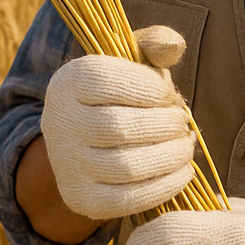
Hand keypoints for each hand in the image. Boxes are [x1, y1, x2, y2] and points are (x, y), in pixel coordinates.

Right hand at [39, 26, 194, 220]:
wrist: (86, 142)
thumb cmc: (120, 94)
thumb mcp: (131, 61)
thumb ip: (153, 45)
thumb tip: (173, 46)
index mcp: (68, 80)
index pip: (109, 81)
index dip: (151, 89)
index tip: (170, 95)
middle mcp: (58, 122)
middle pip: (120, 128)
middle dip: (164, 125)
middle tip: (183, 123)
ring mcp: (66, 164)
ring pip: (126, 167)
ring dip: (169, 156)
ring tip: (185, 146)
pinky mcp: (80, 198)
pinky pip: (127, 200)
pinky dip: (164, 187)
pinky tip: (182, 171)